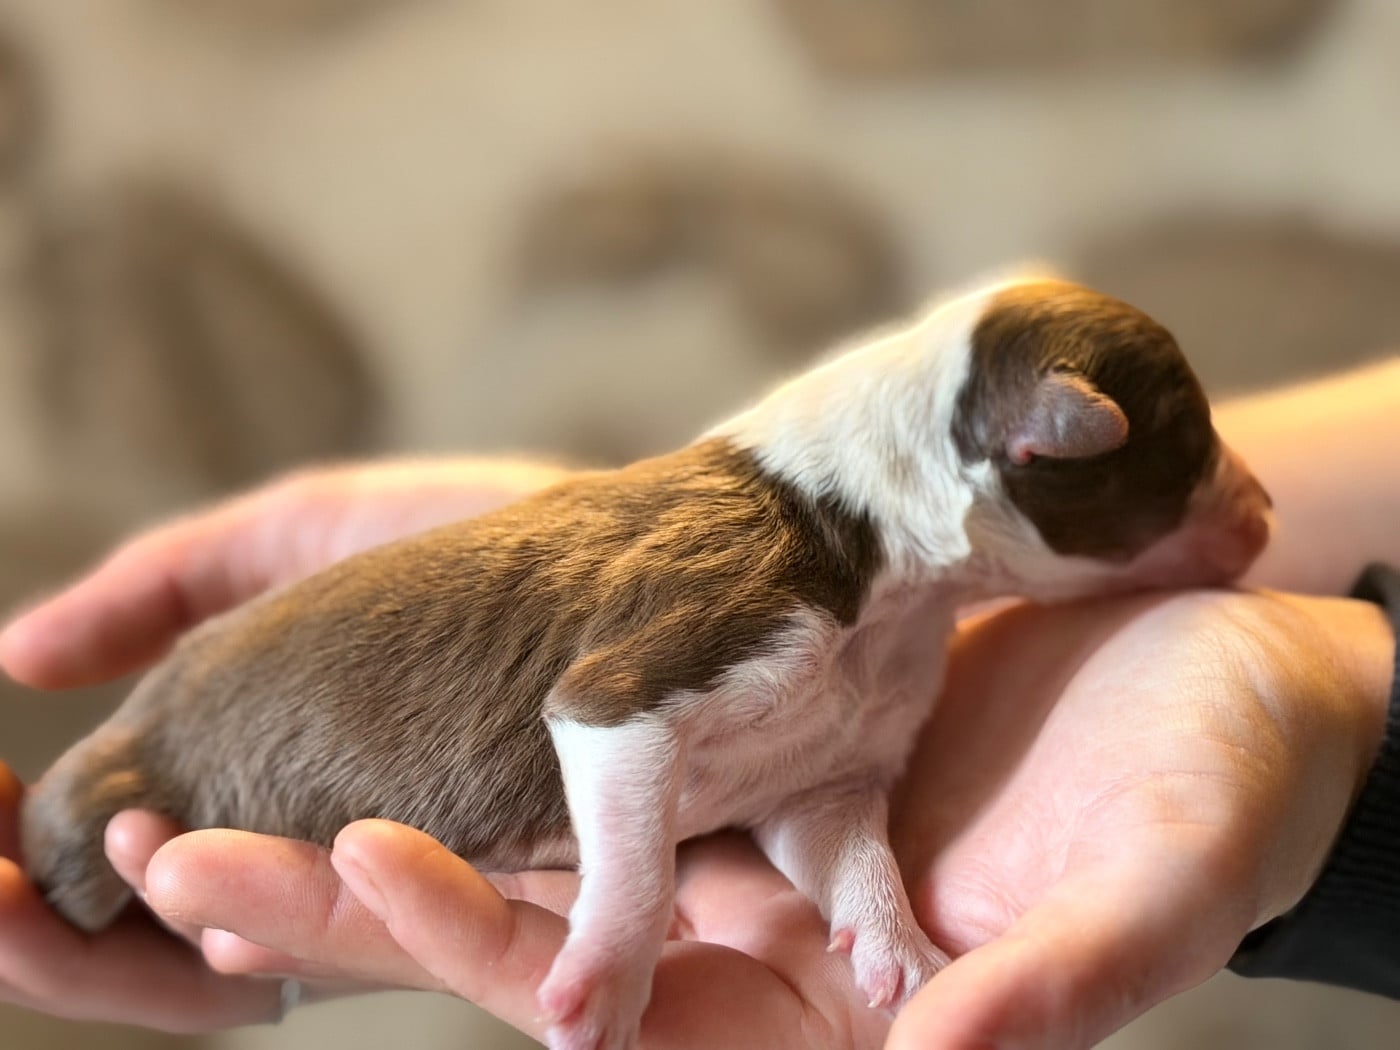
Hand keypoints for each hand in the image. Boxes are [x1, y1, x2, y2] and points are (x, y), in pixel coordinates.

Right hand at [0, 458, 568, 1029]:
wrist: (654, 542)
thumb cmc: (490, 542)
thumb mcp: (315, 538)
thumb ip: (180, 587)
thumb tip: (18, 656)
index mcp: (300, 799)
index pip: (158, 879)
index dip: (55, 875)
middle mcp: (368, 872)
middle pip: (203, 952)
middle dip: (78, 946)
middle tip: (1, 891)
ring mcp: (466, 901)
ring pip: (311, 964)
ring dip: (209, 928)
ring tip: (139, 856)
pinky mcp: (577, 918)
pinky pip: (469, 958)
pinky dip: (371, 934)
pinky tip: (256, 922)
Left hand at [129, 587, 1392, 1049]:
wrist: (1234, 690)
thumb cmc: (1224, 796)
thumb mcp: (1150, 895)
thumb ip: (1045, 990)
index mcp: (848, 1011)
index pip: (634, 1013)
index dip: (494, 943)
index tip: (360, 857)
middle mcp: (779, 951)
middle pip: (538, 956)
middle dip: (360, 916)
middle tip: (174, 859)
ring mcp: (759, 861)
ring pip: (540, 870)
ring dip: (385, 841)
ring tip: (205, 815)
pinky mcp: (764, 779)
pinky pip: (609, 785)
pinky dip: (496, 765)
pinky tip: (387, 727)